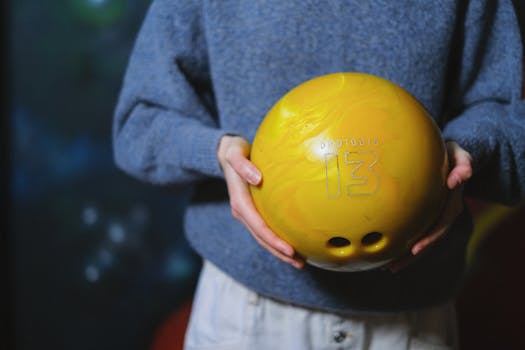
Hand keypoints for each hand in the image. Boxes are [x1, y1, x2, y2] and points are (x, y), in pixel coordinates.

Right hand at [217, 135, 304, 268]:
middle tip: (300, 263)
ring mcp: (247, 213)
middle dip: (279, 252)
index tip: (290, 249)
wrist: (226, 152)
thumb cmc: (234, 151)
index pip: (258, 226)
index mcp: (239, 201)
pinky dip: (278, 240)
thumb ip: (242, 165)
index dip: (273, 240)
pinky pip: (265, 229)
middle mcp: (242, 212)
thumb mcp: (234, 153)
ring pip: (263, 238)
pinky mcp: (253, 211)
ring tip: (299, 262)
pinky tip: (294, 244)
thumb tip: (256, 178)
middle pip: (261, 238)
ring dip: (279, 251)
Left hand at [388, 141, 472, 271]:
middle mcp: (443, 214)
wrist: (448, 156)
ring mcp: (433, 216)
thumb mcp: (460, 154)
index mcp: (451, 203)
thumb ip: (463, 164)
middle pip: (428, 239)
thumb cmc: (452, 154)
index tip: (415, 248)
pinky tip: (387, 254)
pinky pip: (413, 232)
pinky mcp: (423, 216)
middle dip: (412, 255)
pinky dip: (402, 244)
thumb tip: (459, 179)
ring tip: (389, 268)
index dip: (429, 238)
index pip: (441, 224)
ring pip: (421, 240)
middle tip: (395, 266)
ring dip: (406, 256)